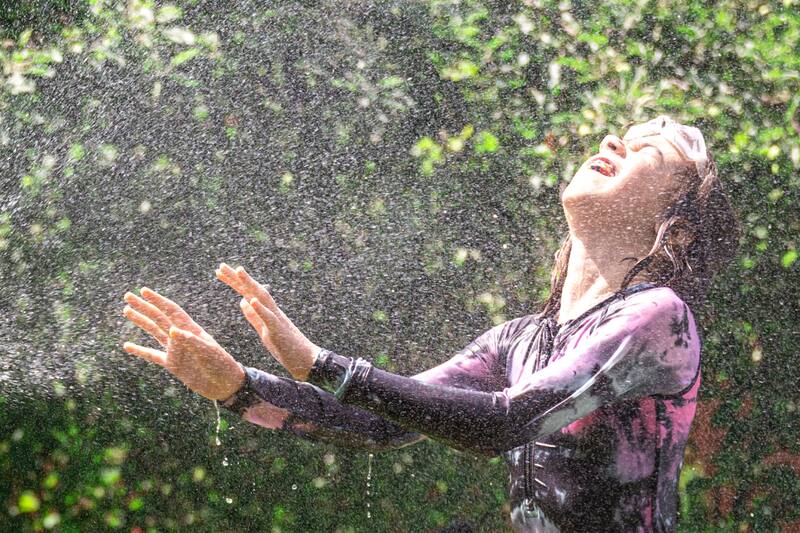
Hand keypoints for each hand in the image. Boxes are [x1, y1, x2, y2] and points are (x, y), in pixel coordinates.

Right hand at [121, 287, 245, 400]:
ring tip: (126, 310)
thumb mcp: (208, 351)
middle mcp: (181, 336)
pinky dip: (139, 350)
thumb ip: (191, 341)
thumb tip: (172, 331)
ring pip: (153, 331)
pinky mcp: (172, 364)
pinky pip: (152, 355)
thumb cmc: (220, 364)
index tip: (143, 291)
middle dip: (144, 306)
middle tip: (128, 295)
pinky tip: (126, 346)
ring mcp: (175, 349)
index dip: (157, 300)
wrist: (224, 384)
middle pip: (159, 317)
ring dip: (140, 321)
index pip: (171, 310)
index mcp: (190, 329)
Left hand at [215, 263, 319, 380]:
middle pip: (253, 290)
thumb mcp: (264, 331)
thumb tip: (242, 301)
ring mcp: (277, 319)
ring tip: (238, 271)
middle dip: (237, 278)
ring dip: (250, 284)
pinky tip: (250, 300)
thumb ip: (253, 316)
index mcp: (266, 312)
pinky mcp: (279, 331)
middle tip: (221, 266)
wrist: (307, 360)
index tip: (219, 272)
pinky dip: (260, 309)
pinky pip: (269, 318)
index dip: (234, 282)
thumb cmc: (286, 347)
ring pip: (263, 298)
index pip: (247, 293)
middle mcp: (272, 311)